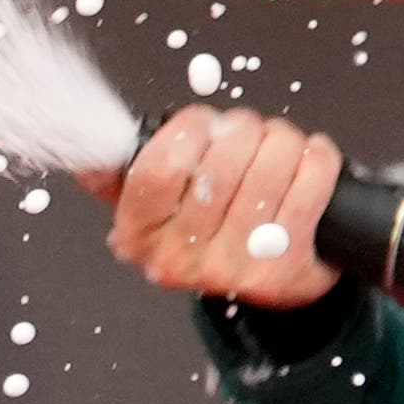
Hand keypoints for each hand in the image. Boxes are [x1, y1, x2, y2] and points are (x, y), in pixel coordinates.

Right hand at [88, 105, 343, 308]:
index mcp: (138, 234)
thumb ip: (120, 176)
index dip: (188, 129)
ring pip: (269, 166)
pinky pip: (309, 185)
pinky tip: (311, 158)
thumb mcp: (155, 206)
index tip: (202, 122)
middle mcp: (180, 259)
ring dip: (283, 139)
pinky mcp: (286, 266)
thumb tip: (86, 155)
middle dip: (243, 128)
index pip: (158, 166)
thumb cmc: (210, 228)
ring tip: (280, 145)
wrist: (268, 281)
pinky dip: (317, 158)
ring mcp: (234, 267)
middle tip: (248, 130)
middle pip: (221, 161)